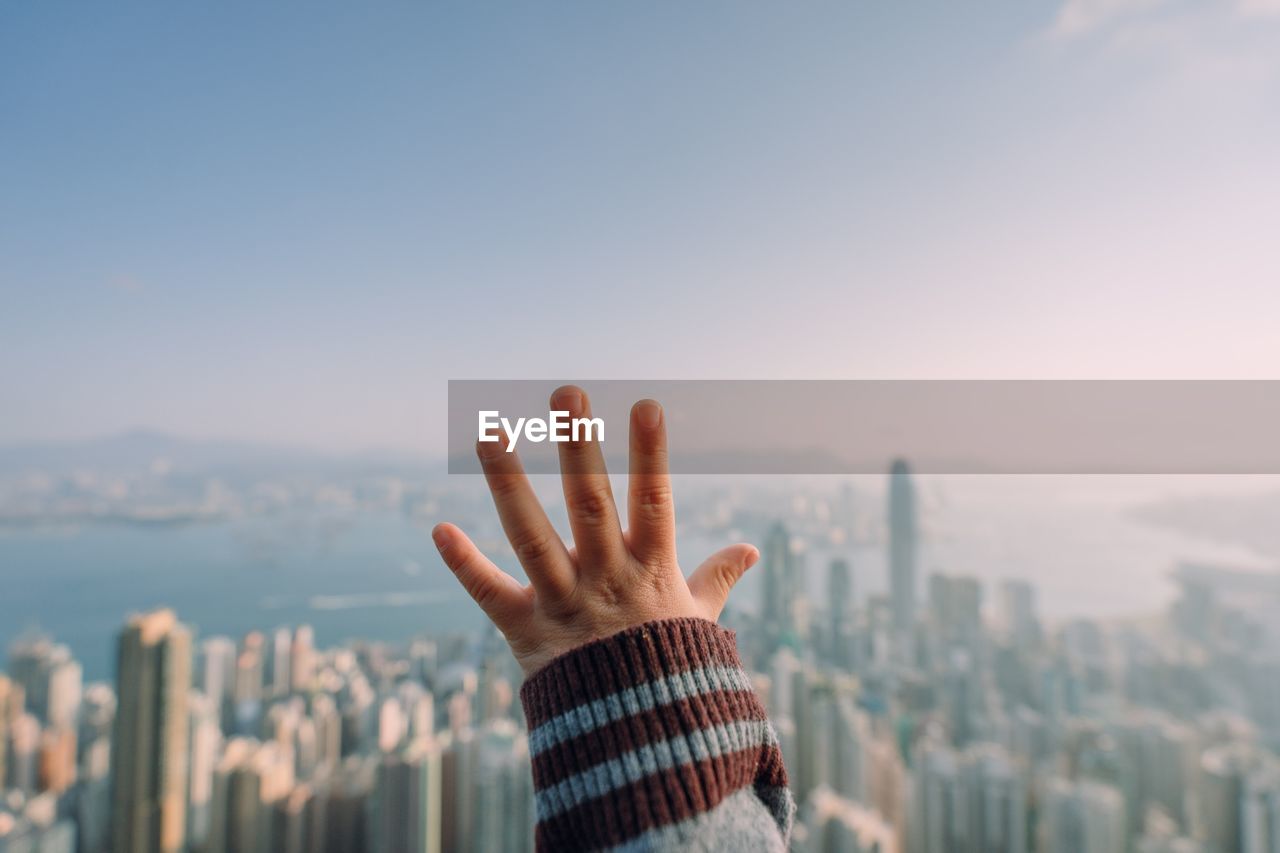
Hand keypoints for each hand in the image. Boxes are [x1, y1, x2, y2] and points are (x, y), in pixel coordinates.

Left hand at [432, 385, 758, 674]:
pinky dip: (465, 566)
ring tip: (488, 431)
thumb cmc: (669, 673)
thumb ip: (715, 579)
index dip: (650, 454)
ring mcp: (564, 604)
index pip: (654, 502)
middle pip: (591, 506)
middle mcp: (606, 580)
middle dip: (580, 448)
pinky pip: (491, 595)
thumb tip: (751, 549)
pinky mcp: (526, 633)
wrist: (638, 745)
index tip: (645, 405)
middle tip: (565, 393)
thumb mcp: (699, 622)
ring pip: (533, 538)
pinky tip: (439, 530)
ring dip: (509, 484)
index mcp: (652, 570)